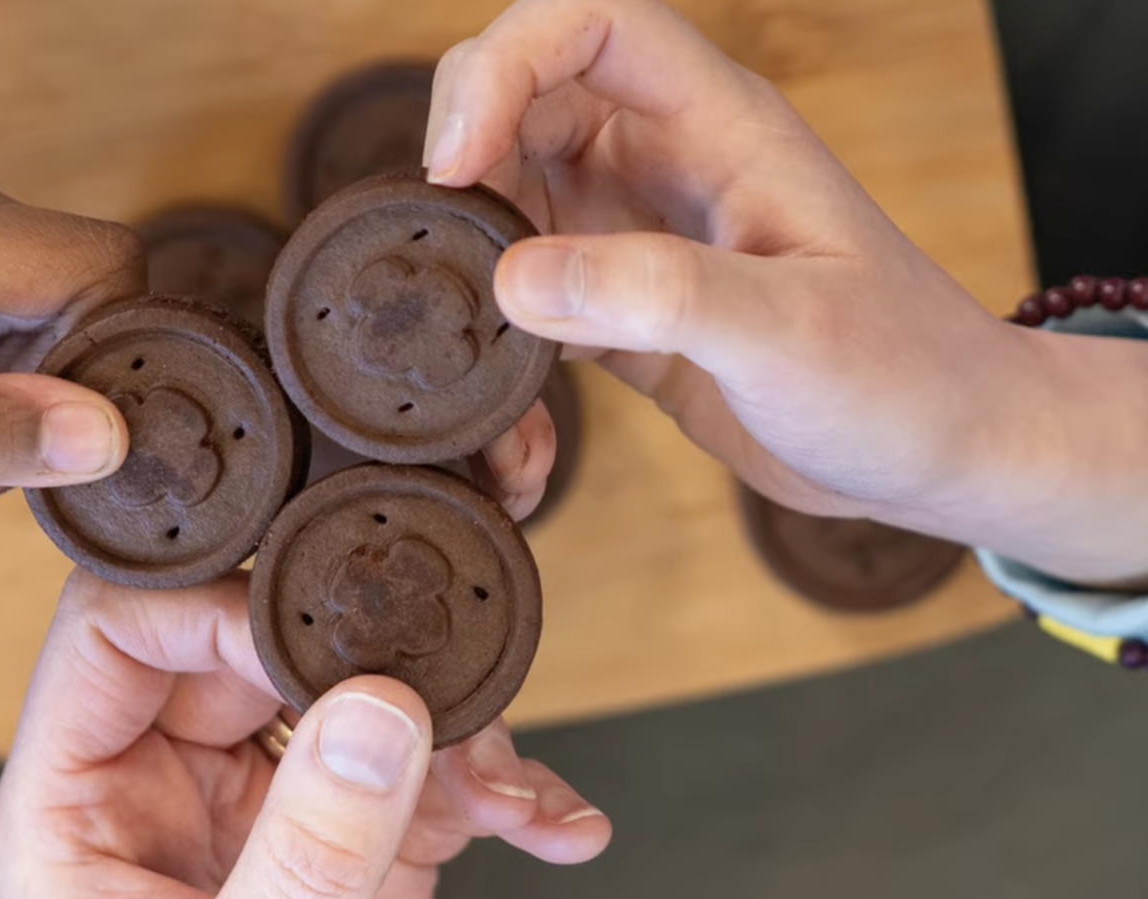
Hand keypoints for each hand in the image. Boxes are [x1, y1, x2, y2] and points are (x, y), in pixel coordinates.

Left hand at [0, 570, 610, 897]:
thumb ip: (302, 852)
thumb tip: (373, 716)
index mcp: (76, 796)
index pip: (119, 629)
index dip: (220, 609)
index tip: (328, 640)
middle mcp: (163, 778)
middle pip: (257, 648)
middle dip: (370, 671)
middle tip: (451, 710)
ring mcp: (255, 801)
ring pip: (351, 698)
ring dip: (452, 736)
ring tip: (510, 794)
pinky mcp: (336, 834)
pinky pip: (411, 773)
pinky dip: (491, 792)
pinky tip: (549, 822)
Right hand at [425, 0, 1147, 583]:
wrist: (936, 450)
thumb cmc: (900, 376)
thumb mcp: (790, 332)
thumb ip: (659, 296)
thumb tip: (515, 277)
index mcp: (718, 127)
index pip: (591, 25)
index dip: (505, 65)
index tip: (455, 159)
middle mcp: (666, 161)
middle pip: (526, 93)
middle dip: (460, 145)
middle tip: (431, 237)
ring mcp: (638, 231)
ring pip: (512, 189)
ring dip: (469, 244)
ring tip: (457, 327)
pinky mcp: (624, 305)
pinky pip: (530, 285)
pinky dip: (499, 329)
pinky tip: (508, 400)